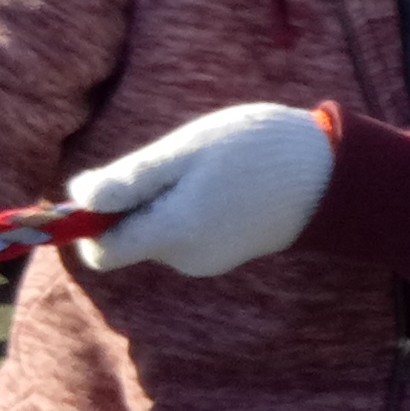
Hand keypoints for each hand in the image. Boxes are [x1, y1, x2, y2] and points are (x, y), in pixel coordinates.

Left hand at [70, 103, 337, 276]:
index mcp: (171, 234)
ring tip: (210, 168)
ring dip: (170, 199)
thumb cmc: (255, 151)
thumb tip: (77, 198)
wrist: (332, 174)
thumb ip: (128, 180)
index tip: (111, 183)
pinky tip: (226, 182)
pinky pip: (188, 232)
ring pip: (161, 231)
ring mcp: (209, 259)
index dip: (91, 220)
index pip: (101, 252)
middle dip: (139, 201)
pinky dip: (193, 206)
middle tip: (178, 160)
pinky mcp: (228, 252)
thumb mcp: (185, 151)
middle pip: (131, 237)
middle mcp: (186, 259)